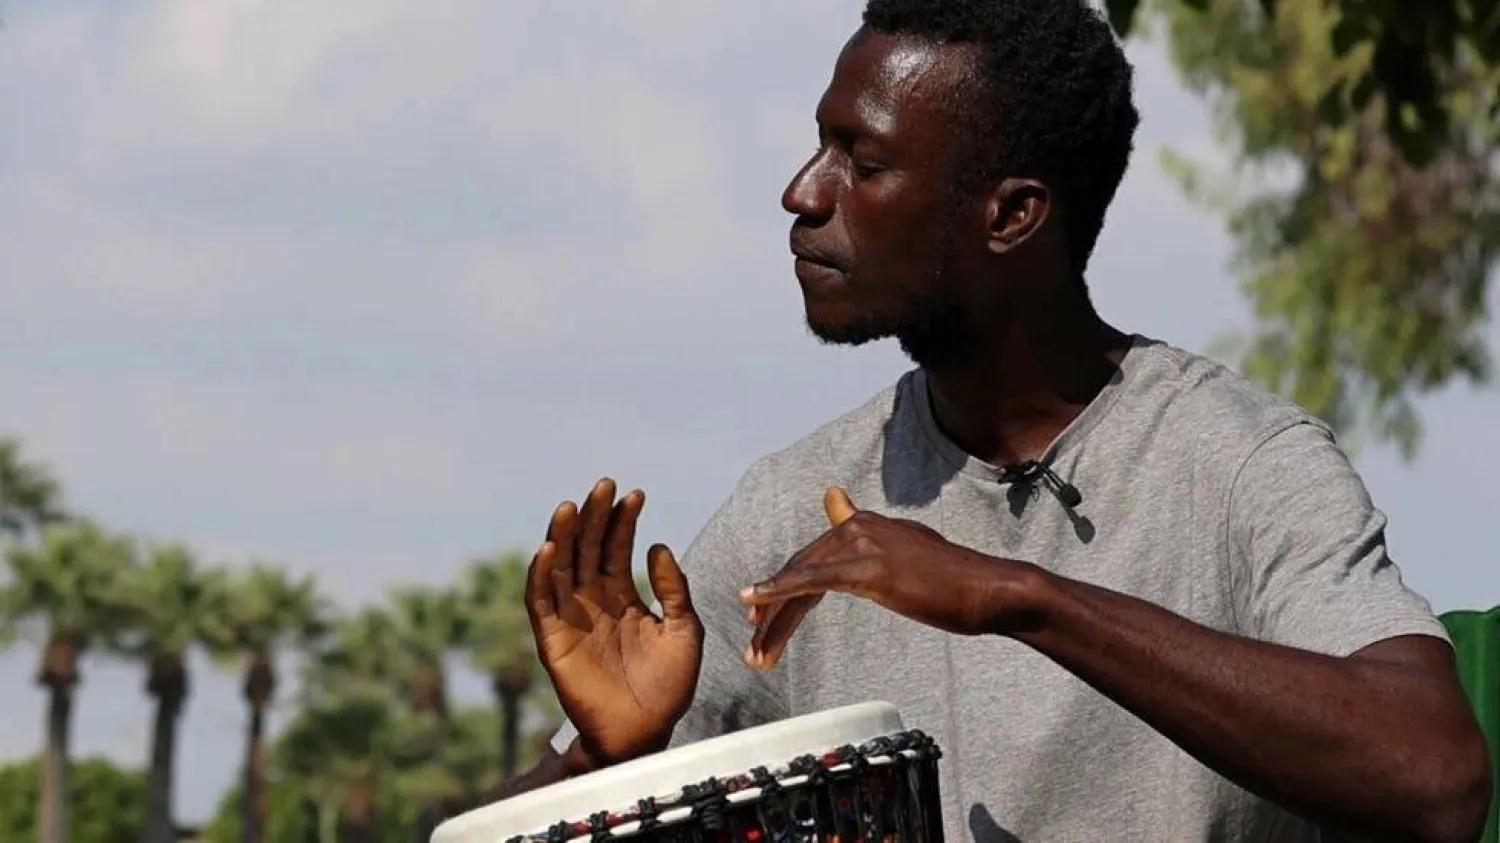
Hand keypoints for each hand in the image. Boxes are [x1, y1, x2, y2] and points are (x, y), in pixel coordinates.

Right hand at [527, 478, 703, 768]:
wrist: (646, 731)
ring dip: (564, 535)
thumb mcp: (684, 630)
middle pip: (588, 548)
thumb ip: (673, 589)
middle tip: (604, 485)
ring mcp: (571, 618)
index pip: (618, 548)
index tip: (636, 494)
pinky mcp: (552, 639)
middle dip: (595, 516)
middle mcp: (593, 601)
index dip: (624, 521)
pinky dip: (540, 574)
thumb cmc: (668, 686)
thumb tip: (658, 546)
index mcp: (622, 596)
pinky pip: (540, 601)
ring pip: (561, 566)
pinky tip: (549, 548)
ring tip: (572, 505)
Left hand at [739, 488, 1043, 670]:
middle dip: (773, 612)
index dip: (785, 588)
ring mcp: (863, 544)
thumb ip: (874, 542)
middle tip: (754, 646)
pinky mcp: (867, 567)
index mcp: (867, 526)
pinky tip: (754, 601)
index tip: (762, 618)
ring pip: (801, 579)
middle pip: (801, 570)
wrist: (989, 590)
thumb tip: (841, 502)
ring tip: (756, 652)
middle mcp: (859, 527)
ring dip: (772, 617)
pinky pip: (811, 580)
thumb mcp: (910, 553)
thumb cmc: (955, 583)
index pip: (814, 559)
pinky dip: (778, 590)